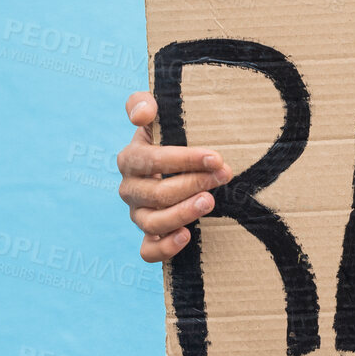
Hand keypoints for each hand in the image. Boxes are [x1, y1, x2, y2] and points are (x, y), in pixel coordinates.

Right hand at [116, 91, 232, 262]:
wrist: (178, 164)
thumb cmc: (170, 135)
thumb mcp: (160, 115)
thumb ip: (143, 104)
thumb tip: (143, 114)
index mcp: (130, 158)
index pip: (152, 160)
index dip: (184, 159)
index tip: (216, 158)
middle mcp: (130, 189)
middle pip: (156, 193)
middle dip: (193, 184)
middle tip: (224, 176)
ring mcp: (138, 214)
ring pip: (151, 222)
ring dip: (182, 214)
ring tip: (209, 202)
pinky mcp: (148, 235)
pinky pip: (148, 251)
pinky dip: (164, 247)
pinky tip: (187, 235)